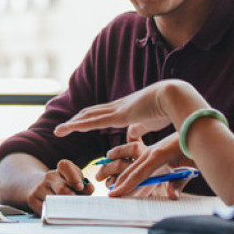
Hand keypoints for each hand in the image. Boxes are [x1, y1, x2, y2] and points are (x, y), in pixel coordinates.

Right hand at [26, 159, 94, 214]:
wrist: (36, 186)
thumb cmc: (62, 186)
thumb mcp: (74, 181)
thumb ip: (84, 185)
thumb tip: (90, 188)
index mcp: (61, 169)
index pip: (65, 166)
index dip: (73, 177)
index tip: (80, 187)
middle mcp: (49, 176)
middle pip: (62, 189)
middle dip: (72, 200)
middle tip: (79, 207)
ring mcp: (39, 188)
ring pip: (54, 201)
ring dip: (64, 209)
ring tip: (71, 213)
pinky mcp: (32, 199)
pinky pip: (45, 210)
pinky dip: (54, 214)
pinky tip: (60, 215)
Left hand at [55, 80, 204, 139]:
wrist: (175, 97)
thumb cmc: (168, 109)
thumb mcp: (150, 122)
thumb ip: (139, 128)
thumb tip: (131, 136)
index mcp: (126, 109)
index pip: (102, 113)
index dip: (89, 119)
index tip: (78, 124)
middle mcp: (118, 107)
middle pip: (91, 113)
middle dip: (76, 120)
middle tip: (62, 128)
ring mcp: (117, 110)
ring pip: (88, 116)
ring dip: (72, 124)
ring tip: (58, 130)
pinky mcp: (119, 115)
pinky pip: (94, 121)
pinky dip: (79, 125)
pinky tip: (69, 128)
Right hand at [104, 133, 190, 198]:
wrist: (195, 128)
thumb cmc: (193, 148)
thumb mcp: (190, 166)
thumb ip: (179, 182)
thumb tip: (172, 197)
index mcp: (158, 156)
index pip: (138, 175)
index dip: (126, 186)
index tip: (114, 195)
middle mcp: (150, 153)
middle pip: (131, 171)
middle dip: (119, 184)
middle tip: (109, 196)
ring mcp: (150, 151)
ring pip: (133, 167)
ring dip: (122, 177)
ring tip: (111, 188)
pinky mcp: (153, 151)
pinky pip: (139, 164)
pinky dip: (130, 173)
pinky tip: (125, 179)